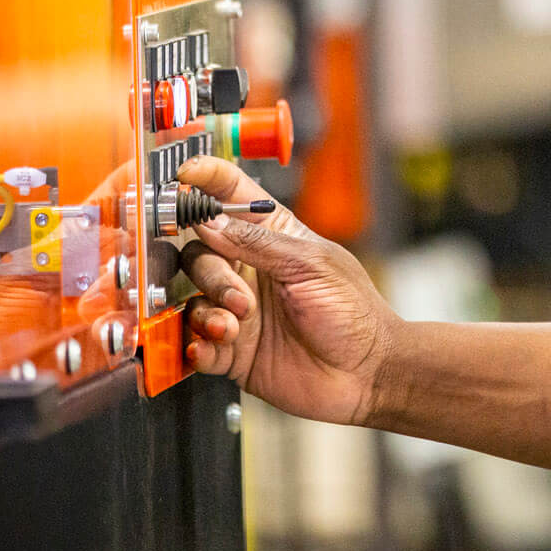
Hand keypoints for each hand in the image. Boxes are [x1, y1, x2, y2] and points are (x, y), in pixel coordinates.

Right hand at [175, 156, 398, 425]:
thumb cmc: (354, 312)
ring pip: (192, 298)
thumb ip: (258, 245)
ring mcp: (237, 311)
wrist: (367, 373)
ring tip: (233, 327)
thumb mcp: (312, 267)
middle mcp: (249, 270)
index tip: (184, 177)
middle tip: (239, 298)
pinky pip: (195, 343)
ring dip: (206, 311)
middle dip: (211, 274)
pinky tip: (211, 347)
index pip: (231, 197)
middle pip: (198, 254)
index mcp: (273, 238)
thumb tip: (209, 220)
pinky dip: (197, 345)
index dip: (206, 180)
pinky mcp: (230, 351)